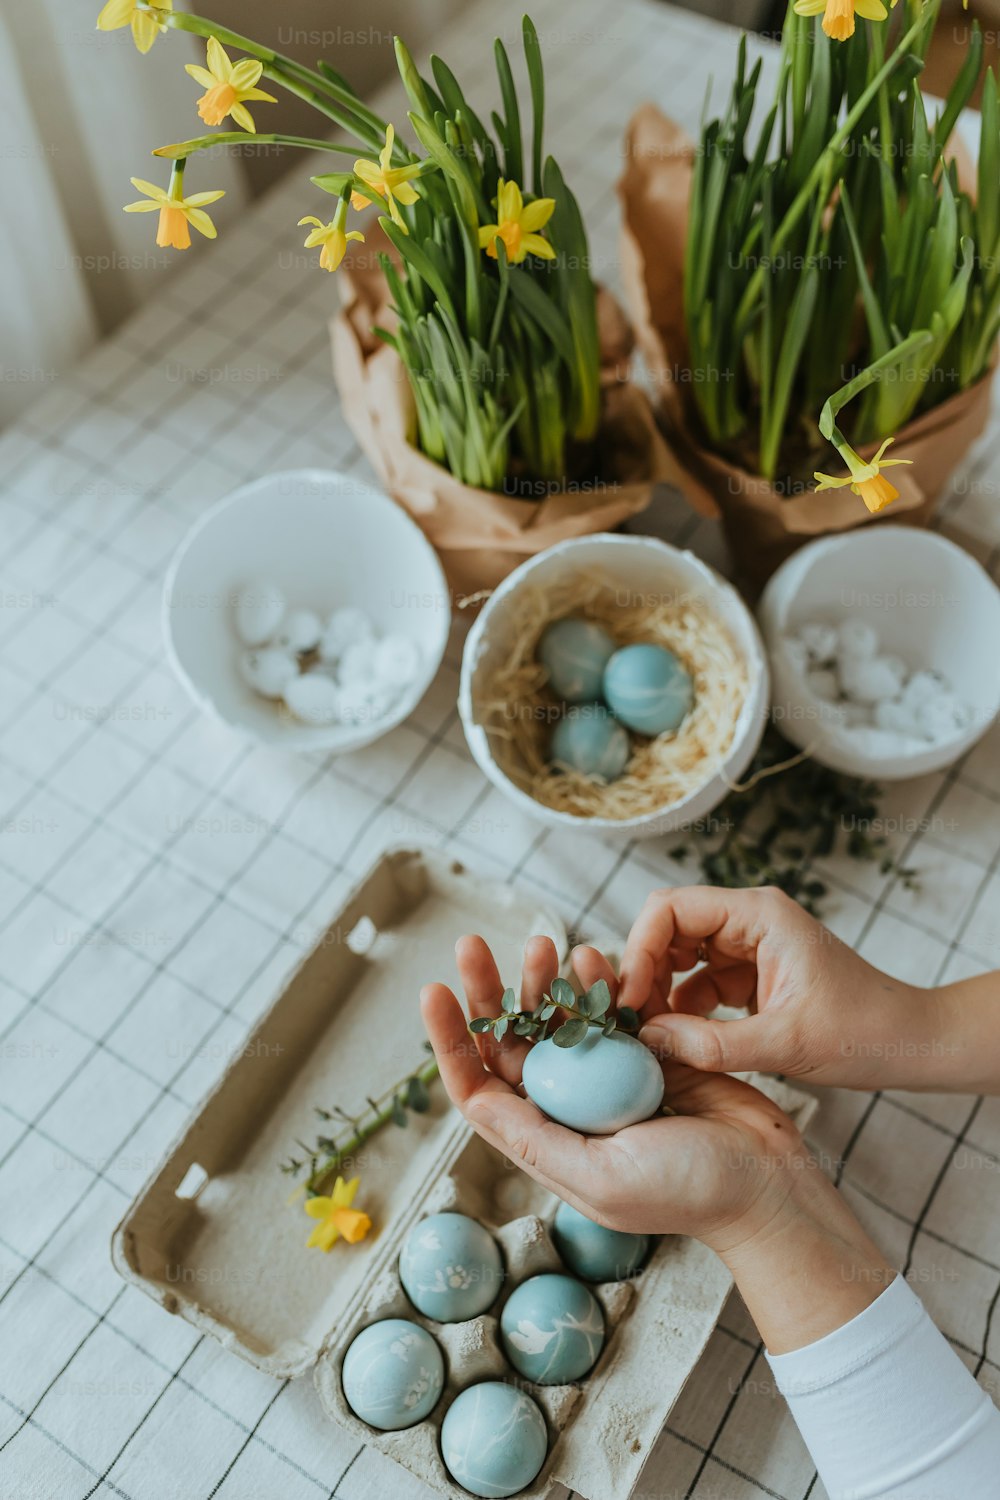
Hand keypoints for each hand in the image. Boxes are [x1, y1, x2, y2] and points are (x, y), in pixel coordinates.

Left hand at [421, 932, 894, 1353]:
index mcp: (547, 1141)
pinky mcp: (648, 1054)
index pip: (480, 1086)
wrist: (768, 1183)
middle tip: (474, 944)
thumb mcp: (602, 1178)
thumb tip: (474, 1101)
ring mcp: (608, 1078)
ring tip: (542, 942)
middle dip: (490, 991)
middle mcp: (569, 1107)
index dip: (451, 1040)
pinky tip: (588, 956)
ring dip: (543, 979)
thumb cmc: (689, 1193)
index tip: (435, 990)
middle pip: (512, 1039)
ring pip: (559, 1018)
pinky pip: (610, 1009)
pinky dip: (597, 982)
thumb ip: (537, 1140)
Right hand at [618, 885, 939, 1091]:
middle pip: (668, 929)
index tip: (629, 1000)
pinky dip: (682, 1010)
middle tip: (631, 1023)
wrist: (910, 1044)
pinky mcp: (751, 975)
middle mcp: (749, 919)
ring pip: (678, 957)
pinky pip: (698, 983)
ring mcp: (749, 946)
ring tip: (651, 1038)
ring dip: (660, 994)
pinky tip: (679, 1043)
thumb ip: (713, 1044)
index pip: (670, 908)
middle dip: (644, 973)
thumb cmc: (865, 1032)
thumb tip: (649, 1042)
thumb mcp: (786, 1043)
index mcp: (759, 913)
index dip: (640, 949)